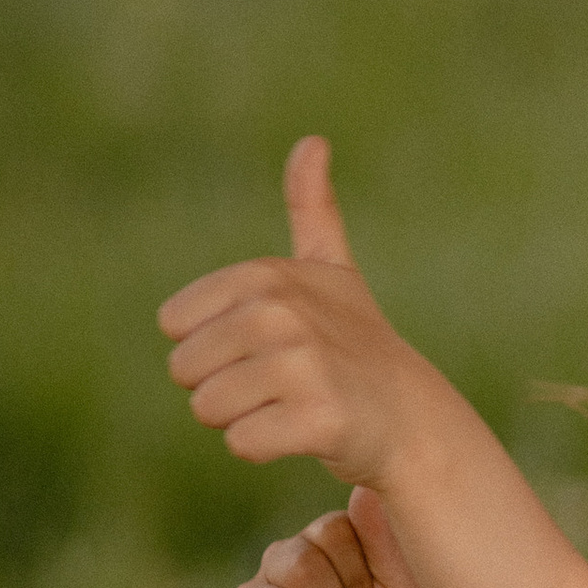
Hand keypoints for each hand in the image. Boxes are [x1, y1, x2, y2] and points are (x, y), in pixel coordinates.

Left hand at [159, 137, 431, 486]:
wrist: (412, 416)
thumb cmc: (356, 344)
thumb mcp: (330, 271)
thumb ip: (312, 207)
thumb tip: (313, 140)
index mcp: (267, 277)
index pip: (174, 326)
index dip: (211, 346)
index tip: (264, 346)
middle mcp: (282, 313)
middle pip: (186, 371)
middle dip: (223, 387)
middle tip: (280, 384)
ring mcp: (303, 366)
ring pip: (210, 409)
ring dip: (243, 419)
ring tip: (290, 406)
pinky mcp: (320, 418)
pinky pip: (242, 443)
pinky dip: (266, 447)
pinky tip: (305, 432)